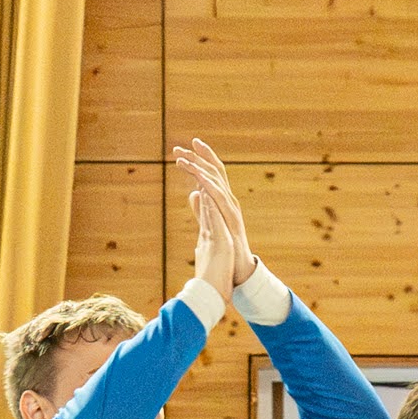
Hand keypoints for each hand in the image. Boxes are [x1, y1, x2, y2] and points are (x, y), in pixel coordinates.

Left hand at [175, 138, 255, 291]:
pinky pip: (221, 200)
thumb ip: (202, 208)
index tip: (183, 149)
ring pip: (216, 182)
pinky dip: (210, 187)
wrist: (239, 270)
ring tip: (181, 160)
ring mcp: (232, 209)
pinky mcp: (232, 220)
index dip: (199, 159)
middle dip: (198, 156)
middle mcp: (229, 201)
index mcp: (223, 201)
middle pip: (215, 171)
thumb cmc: (226, 249)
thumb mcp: (210, 223)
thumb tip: (194, 193)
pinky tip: (198, 178)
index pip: (212, 174)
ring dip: (198, 169)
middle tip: (178, 148)